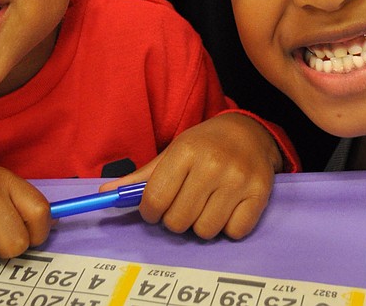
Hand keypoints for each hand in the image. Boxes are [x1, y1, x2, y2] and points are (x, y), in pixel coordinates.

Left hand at [103, 112, 281, 240]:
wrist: (249, 132)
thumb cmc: (204, 144)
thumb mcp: (172, 151)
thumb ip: (140, 176)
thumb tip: (105, 194)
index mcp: (186, 151)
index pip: (155, 199)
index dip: (150, 211)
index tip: (155, 208)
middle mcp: (212, 165)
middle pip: (178, 221)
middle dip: (175, 219)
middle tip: (183, 204)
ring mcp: (237, 180)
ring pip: (205, 231)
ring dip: (201, 224)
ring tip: (205, 205)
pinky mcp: (259, 194)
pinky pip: (233, 232)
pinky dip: (227, 227)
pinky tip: (227, 207)